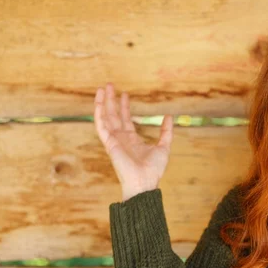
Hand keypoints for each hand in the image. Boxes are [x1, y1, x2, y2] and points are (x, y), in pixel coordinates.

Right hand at [94, 82, 173, 201]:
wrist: (144, 182)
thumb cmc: (153, 169)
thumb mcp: (164, 146)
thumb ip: (166, 131)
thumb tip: (169, 116)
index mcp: (132, 139)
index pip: (126, 119)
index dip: (125, 106)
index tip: (124, 94)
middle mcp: (121, 138)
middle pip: (114, 115)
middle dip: (111, 100)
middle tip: (109, 85)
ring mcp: (114, 140)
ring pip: (105, 118)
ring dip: (103, 103)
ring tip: (102, 89)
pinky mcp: (109, 143)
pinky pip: (101, 126)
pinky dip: (98, 114)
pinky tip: (99, 102)